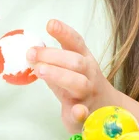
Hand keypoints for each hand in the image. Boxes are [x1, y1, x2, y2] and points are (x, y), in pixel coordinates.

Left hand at [26, 19, 113, 133]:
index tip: (50, 24)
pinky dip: (81, 112)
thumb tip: (31, 53)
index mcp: (84, 59)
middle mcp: (89, 74)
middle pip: (75, 61)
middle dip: (52, 55)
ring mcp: (88, 94)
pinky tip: (77, 111)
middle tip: (31, 53)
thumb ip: (52, 61)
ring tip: (40, 71)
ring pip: (79, 83)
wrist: (107, 110)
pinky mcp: (86, 115)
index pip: (76, 42)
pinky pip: (85, 114)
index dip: (64, 32)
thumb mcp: (70, 69)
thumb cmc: (81, 85)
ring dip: (59, 75)